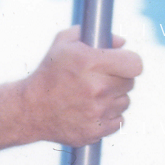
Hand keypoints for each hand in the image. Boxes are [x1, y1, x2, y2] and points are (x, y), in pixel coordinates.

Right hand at [22, 26, 142, 146]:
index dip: (129, 62)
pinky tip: (91, 111)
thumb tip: (121, 42)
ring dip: (113, 99)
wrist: (29, 110)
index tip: (121, 64)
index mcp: (90, 62)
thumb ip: (92, 34)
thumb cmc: (48, 74)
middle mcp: (97, 87)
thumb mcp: (63, 43)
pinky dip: (108, 117)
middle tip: (101, 80)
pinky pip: (118, 121)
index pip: (135, 64)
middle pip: (130, 83)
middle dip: (118, 80)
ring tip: (91, 97)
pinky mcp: (96, 130)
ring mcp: (97, 111)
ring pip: (124, 102)